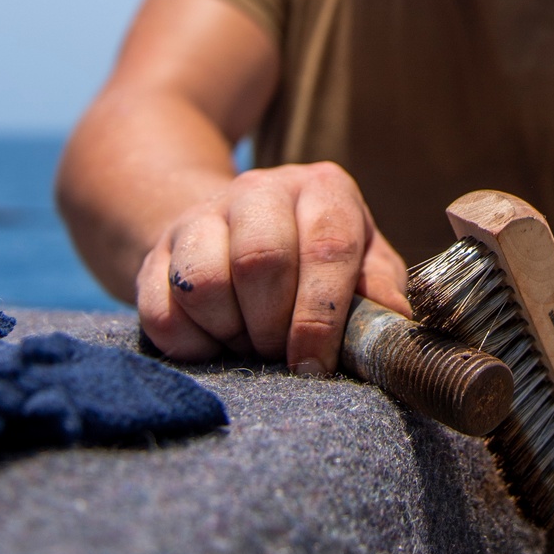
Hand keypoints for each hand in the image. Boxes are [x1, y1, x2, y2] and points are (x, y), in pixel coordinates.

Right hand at [136, 161, 409, 367]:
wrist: (233, 232)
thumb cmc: (314, 261)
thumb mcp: (362, 262)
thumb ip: (380, 290)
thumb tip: (397, 328)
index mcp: (322, 189)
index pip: (327, 247)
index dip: (321, 316)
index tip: (316, 363)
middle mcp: (260, 189)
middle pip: (260, 261)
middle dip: (273, 326)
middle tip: (281, 352)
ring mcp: (201, 216)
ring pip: (203, 284)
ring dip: (230, 333)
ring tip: (249, 340)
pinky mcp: (157, 252)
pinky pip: (161, 310)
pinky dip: (189, 343)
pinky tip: (214, 340)